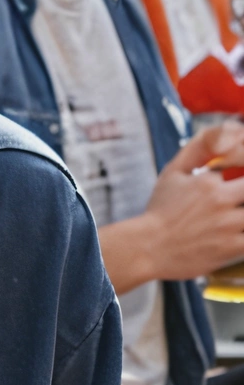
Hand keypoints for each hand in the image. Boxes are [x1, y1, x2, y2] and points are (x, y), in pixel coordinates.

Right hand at [101, 123, 243, 291]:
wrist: (150, 247)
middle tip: (237, 191)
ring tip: (237, 208)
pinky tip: (238, 227)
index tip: (237, 174)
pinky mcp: (232, 249)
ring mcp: (229, 226)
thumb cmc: (161, 209)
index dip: (243, 162)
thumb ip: (197, 149)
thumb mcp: (173, 172)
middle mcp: (221, 201)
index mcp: (208, 181)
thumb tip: (217, 135)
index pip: (242, 162)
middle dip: (243, 187)